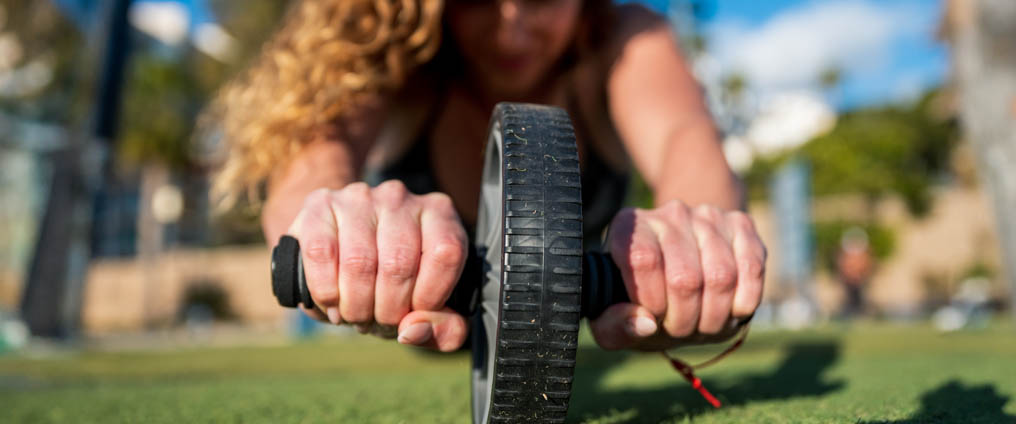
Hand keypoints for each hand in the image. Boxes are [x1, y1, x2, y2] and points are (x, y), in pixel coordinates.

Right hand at [285, 180, 469, 351]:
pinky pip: (322, 254)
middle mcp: (400, 198)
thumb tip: (413, 331)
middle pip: (399, 264)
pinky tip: (333, 304)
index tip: (414, 315)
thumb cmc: (395, 283)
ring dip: (356, 306)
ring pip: (359, 262)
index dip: (430, 297)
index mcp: (438, 214)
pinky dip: (326, 292)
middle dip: (387, 311)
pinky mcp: (320, 204)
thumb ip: (444, 329)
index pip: (446, 254)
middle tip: (379, 323)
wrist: (342, 248)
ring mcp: (359, 197)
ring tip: (356, 316)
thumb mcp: (431, 307)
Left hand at [591, 200, 765, 350]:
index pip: (643, 260)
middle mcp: (668, 214)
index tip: (654, 319)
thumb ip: (614, 326)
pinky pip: (752, 269)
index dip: (652, 302)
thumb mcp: (615, 317)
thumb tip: (645, 323)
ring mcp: (707, 215)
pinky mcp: (741, 223)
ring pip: (721, 276)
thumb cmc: (644, 300)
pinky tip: (729, 310)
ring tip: (703, 323)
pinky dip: (743, 304)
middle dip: (685, 320)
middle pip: (685, 277)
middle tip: (680, 329)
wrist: (684, 274)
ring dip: (715, 317)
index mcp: (628, 228)